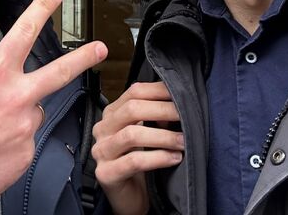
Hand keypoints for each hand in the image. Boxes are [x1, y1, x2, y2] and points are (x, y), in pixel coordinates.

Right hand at [0, 0, 107, 213]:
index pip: (23, 33)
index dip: (41, 9)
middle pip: (58, 73)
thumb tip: (10, 87)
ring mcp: (24, 129)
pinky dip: (11, 145)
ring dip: (17, 119)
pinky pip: (25, 143)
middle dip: (83, 58)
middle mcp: (15, 99)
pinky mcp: (25, 156)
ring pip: (32, 114)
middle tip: (101, 48)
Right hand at [91, 82, 182, 214]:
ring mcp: (101, 151)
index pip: (133, 92)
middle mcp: (102, 129)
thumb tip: (175, 103)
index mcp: (111, 115)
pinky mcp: (106, 173)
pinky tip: (174, 158)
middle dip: (163, 110)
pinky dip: (158, 158)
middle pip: (132, 109)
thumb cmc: (139, 162)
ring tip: (183, 141)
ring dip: (163, 136)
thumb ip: (155, 117)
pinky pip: (134, 161)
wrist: (129, 196)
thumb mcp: (147, 133)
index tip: (181, 93)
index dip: (158, 91)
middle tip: (185, 115)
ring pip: (132, 134)